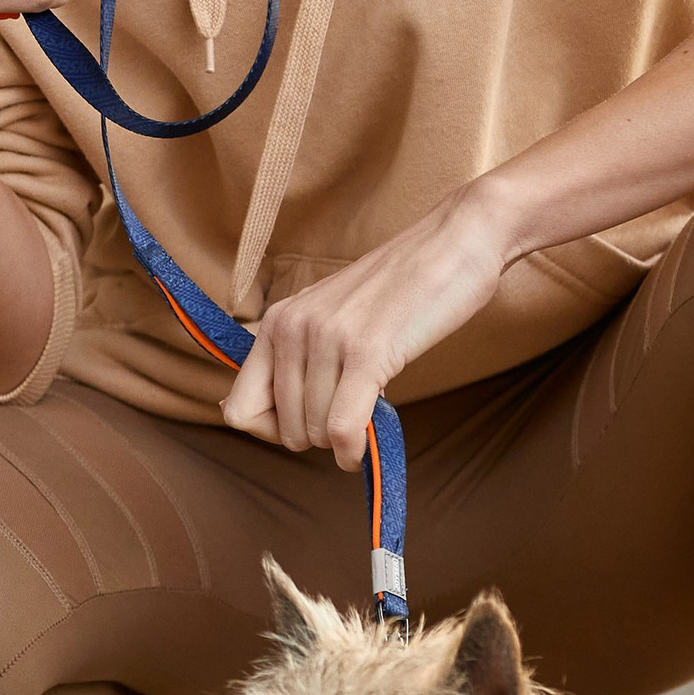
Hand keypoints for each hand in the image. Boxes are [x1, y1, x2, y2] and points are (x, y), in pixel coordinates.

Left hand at [220, 187, 508, 468]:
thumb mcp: (330, 315)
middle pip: (281, 430)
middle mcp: (293, 328)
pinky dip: (353, 451)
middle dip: (314, 437)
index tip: (308, 421)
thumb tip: (251, 416)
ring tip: (366, 415)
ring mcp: (328, 339)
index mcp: (278, 321)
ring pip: (314, 433)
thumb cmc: (400, 288)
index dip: (271, 431)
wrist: (455, 243)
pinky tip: (364, 448)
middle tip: (347, 416)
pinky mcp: (367, 352)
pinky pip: (342, 428)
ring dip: (341, 441)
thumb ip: (297, 355)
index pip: (237, 410)